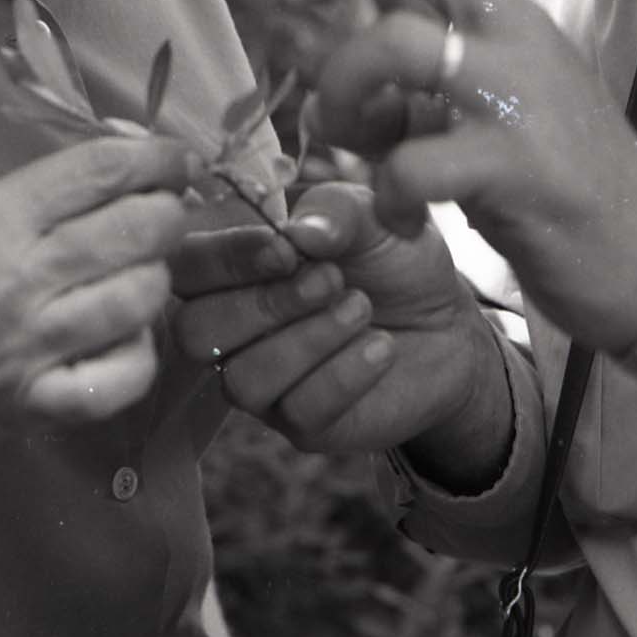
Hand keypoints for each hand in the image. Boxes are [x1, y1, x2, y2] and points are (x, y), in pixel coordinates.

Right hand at [0, 136, 195, 444]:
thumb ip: (43, 191)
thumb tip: (134, 167)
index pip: (97, 172)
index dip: (155, 158)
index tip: (177, 157)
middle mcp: (7, 285)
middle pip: (133, 231)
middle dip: (167, 212)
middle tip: (167, 211)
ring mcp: (25, 353)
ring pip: (140, 298)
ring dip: (156, 275)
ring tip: (140, 269)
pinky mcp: (37, 408)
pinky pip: (128, 374)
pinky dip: (142, 346)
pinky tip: (126, 330)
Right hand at [171, 180, 511, 480]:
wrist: (449, 322)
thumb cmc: (392, 258)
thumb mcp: (372, 216)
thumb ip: (335, 210)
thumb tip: (301, 232)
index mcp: (233, 270)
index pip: (187, 270)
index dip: (226, 260)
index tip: (287, 249)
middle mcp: (233, 332)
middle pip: (197, 333)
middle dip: (266, 305)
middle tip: (332, 279)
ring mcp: (264, 384)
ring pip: (244, 380)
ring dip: (309, 340)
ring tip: (361, 308)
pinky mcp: (305, 426)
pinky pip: (301, 410)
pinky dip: (346, 373)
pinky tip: (382, 347)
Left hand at [282, 0, 636, 353]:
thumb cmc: (556, 180)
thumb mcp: (483, 102)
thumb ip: (410, 66)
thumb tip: (323, 42)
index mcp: (504, 18)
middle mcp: (514, 38)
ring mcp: (520, 98)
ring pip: (399, 45)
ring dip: (343, 91)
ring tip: (345, 140)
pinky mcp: (521, 168)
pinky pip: (417, 161)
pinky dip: (387, 191)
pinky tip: (402, 214)